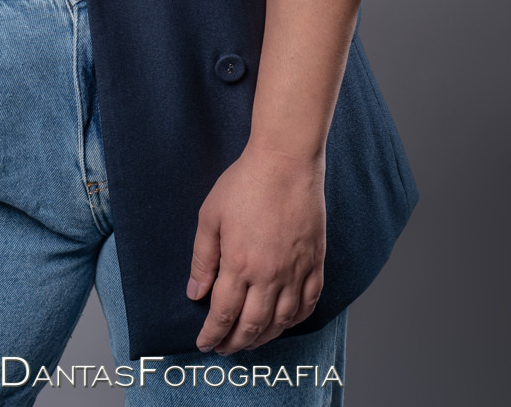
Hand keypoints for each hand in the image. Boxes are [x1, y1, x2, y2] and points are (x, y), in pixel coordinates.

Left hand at [186, 146, 325, 353]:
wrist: (285, 161)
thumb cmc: (245, 183)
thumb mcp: (210, 215)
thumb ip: (203, 258)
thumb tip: (195, 292)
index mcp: (239, 264)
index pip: (223, 313)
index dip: (212, 333)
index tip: (204, 343)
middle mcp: (269, 275)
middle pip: (251, 325)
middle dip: (234, 342)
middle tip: (223, 349)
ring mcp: (295, 270)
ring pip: (281, 321)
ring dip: (263, 337)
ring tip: (250, 341)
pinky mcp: (315, 262)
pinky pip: (308, 303)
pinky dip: (295, 320)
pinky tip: (284, 322)